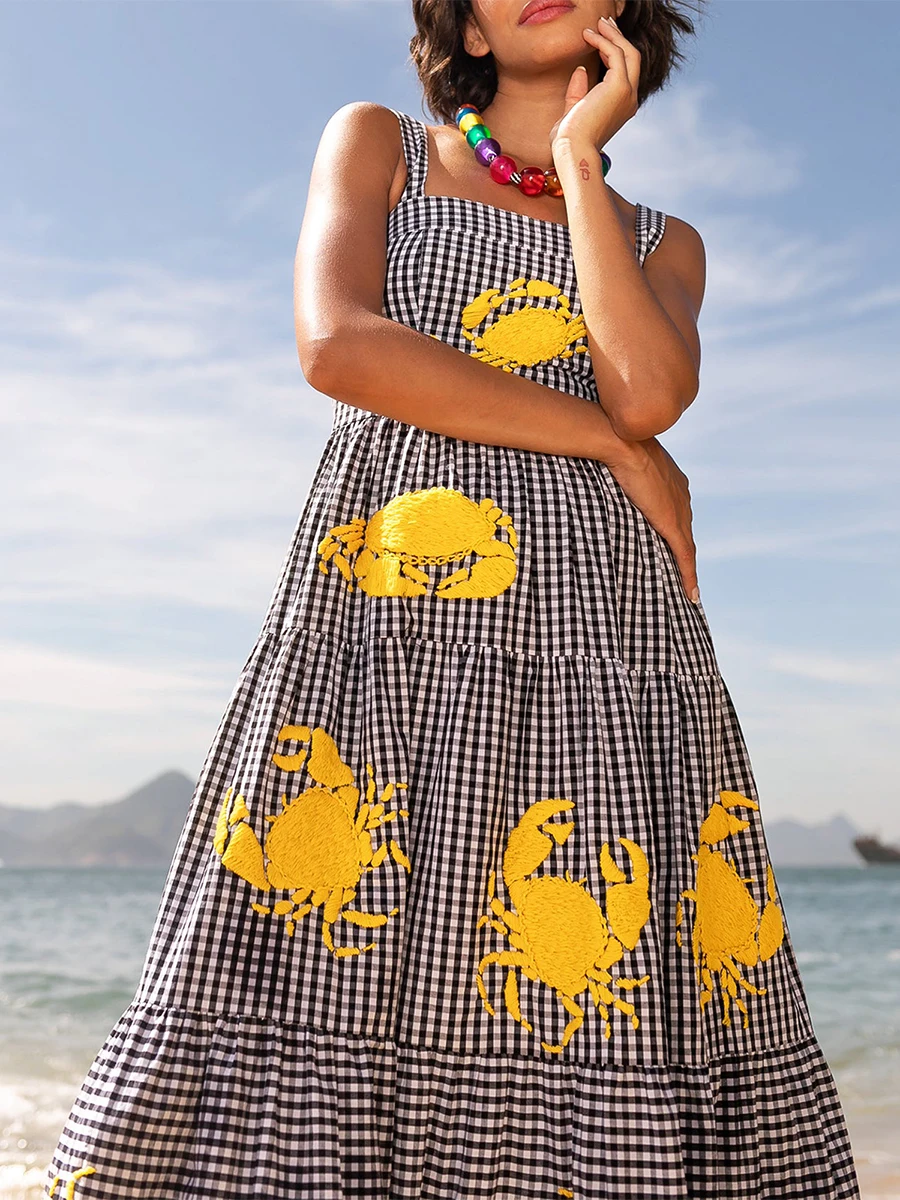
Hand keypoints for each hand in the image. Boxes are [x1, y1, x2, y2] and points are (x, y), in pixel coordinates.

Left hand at [549, 16, 640, 152]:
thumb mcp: (574, 112)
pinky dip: (602, 41)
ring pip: (628, 52)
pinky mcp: (619, 87)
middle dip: (619, 37)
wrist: (573, 150)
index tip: (601, 37)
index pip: (625, 72)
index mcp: (622, 106)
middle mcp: (630, 99)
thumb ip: (578, 92)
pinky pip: (616, 54)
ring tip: (597, 23)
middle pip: (632, 58)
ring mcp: (628, 93)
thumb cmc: (570, 140)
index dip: (615, 51)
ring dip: (613, 35)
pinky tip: (587, 36)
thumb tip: (580, 70)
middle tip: (604, 23)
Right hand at [606, 438, 699, 603]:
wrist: (621, 442)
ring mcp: (679, 509)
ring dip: (686, 567)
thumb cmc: (614, 445)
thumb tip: (597, 470)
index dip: (675, 527)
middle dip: (683, 549)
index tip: (671, 540)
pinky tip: (692, 595)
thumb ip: (619, 473)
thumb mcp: (620, 460)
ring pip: (687, 546)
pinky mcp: (673, 523)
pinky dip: (689, 576)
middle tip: (681, 571)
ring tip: (688, 588)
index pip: (677, 509)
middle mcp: (682, 493)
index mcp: (672, 478)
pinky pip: (684, 556)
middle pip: (685, 529)